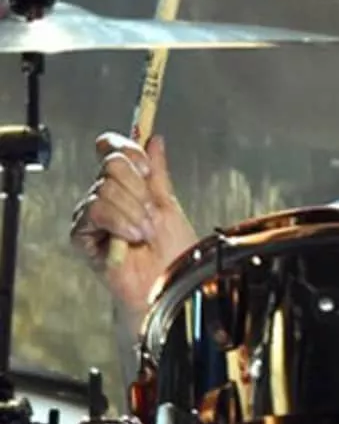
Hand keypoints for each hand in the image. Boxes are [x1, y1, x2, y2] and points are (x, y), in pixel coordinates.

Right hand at [70, 131, 196, 327]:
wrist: (167, 284)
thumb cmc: (173, 252)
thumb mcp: (170, 203)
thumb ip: (158, 172)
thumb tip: (154, 139)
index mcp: (126, 185)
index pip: (112, 150)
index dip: (126, 149)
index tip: (146, 167)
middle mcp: (105, 196)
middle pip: (112, 166)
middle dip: (140, 189)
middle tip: (153, 212)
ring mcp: (91, 214)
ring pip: (105, 189)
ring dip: (134, 210)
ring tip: (146, 231)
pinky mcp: (81, 235)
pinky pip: (96, 211)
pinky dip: (120, 222)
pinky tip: (133, 236)